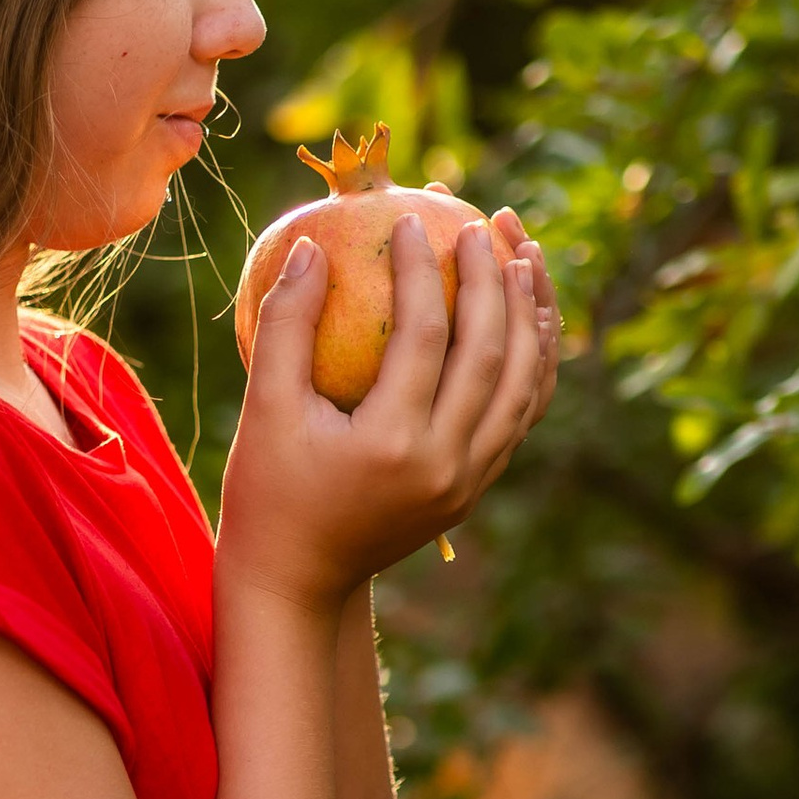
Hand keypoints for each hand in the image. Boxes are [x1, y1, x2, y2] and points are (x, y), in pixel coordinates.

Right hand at [218, 205, 558, 610]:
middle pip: (492, 354)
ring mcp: (469, 482)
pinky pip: (522, 415)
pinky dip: (534, 363)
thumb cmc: (267, 490)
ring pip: (526, 386)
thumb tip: (315, 246)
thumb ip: (287, 325)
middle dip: (493, 279)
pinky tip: (528, 317)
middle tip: (481, 224)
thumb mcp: (264, 409)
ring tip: (524, 257)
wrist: (297, 579)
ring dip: (531, 317)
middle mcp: (445, 466)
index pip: (424, 335)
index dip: (421, 269)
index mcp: (391, 445)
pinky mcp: (476, 488)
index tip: (410, 219)